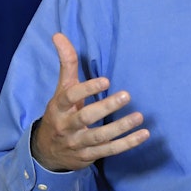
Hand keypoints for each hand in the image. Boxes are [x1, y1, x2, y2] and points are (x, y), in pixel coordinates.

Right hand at [31, 33, 149, 171]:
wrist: (47, 152)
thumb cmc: (60, 113)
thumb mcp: (61, 89)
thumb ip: (66, 63)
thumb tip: (58, 34)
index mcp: (58, 107)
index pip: (69, 97)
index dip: (87, 89)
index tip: (106, 80)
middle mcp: (67, 126)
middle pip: (86, 118)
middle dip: (106, 108)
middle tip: (126, 95)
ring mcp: (78, 143)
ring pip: (100, 137)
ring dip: (121, 127)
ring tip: (139, 116)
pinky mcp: (89, 156)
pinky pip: (110, 150)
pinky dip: (127, 143)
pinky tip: (143, 134)